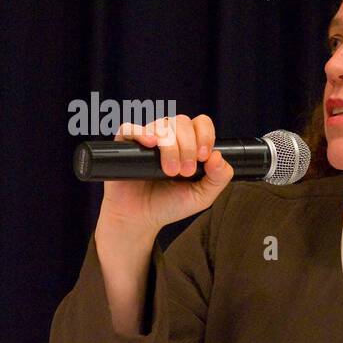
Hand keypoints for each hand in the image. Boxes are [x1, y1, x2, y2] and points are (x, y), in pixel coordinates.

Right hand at [99, 114, 234, 234]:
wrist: (140, 219)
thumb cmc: (169, 205)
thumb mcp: (202, 196)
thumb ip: (218, 178)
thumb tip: (218, 156)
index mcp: (188, 144)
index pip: (201, 123)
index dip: (205, 135)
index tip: (202, 157)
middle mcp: (168, 137)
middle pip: (182, 122)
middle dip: (187, 147)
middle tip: (184, 172)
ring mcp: (146, 139)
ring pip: (161, 126)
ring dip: (170, 147)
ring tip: (169, 171)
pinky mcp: (124, 145)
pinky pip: (130, 128)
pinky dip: (141, 133)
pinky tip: (150, 144)